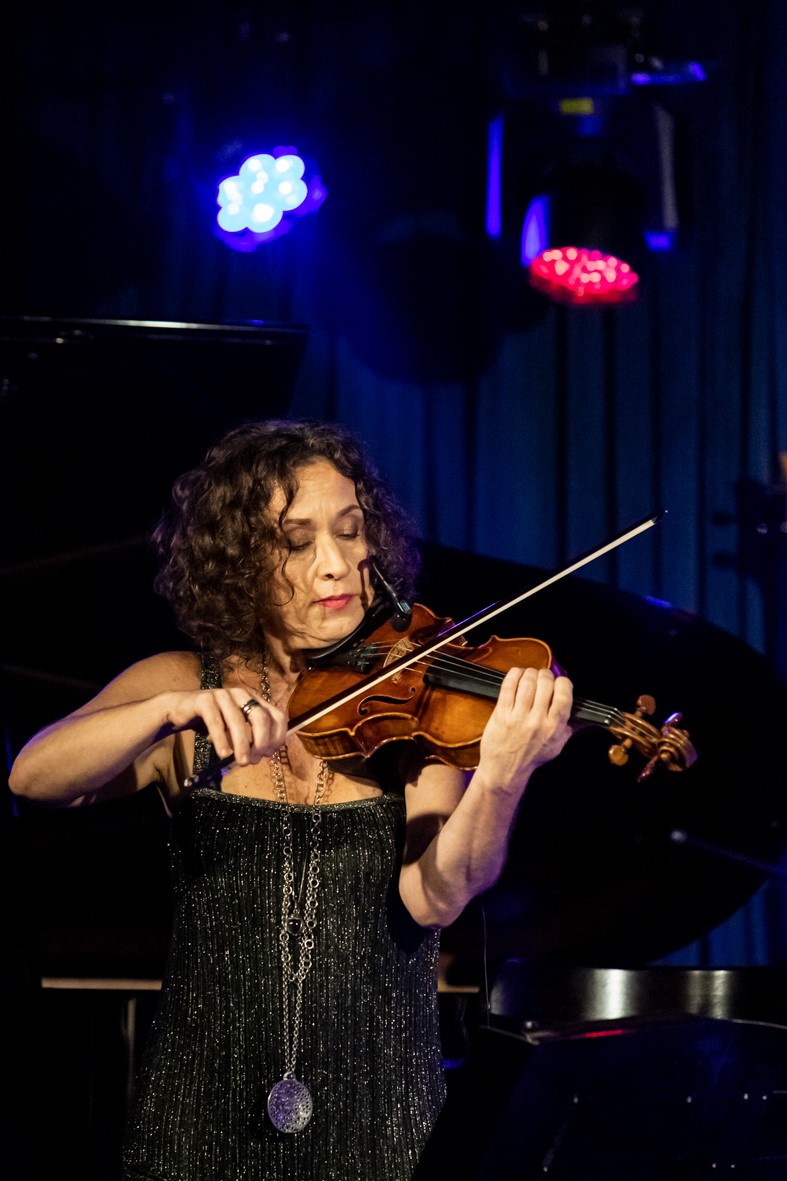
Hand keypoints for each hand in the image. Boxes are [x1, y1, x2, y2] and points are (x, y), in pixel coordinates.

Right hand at [167, 688, 287, 765]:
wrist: (181, 709)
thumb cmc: (213, 721)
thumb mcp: (235, 728)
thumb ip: (251, 736)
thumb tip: (264, 754)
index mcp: (254, 699)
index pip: (277, 716)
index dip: (277, 737)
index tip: (269, 755)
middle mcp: (242, 694)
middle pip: (261, 717)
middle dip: (261, 742)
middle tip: (254, 760)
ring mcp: (223, 695)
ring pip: (238, 721)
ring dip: (242, 745)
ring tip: (242, 762)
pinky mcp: (204, 700)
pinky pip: (216, 722)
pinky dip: (221, 740)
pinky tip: (223, 754)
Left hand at [477, 665, 573, 791]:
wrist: (505, 770)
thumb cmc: (530, 758)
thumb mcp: (556, 747)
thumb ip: (569, 729)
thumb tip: (583, 716)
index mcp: (553, 728)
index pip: (563, 695)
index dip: (563, 683)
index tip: (560, 683)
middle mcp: (537, 721)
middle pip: (545, 683)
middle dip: (546, 675)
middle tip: (544, 678)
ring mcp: (518, 716)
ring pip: (527, 682)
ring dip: (530, 673)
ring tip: (530, 676)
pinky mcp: (501, 713)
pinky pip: (508, 686)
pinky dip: (514, 675)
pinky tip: (517, 675)